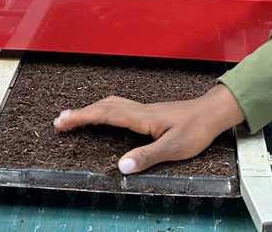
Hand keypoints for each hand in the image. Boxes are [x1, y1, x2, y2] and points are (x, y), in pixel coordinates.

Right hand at [53, 85, 244, 174]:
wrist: (213, 113)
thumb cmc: (197, 129)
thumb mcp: (174, 148)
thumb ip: (147, 156)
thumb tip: (121, 167)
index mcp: (142, 117)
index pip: (106, 115)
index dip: (82, 117)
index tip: (62, 121)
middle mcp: (140, 110)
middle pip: (104, 107)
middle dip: (80, 113)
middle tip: (59, 121)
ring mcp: (145, 110)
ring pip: (111, 105)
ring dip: (91, 109)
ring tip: (75, 117)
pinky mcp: (150, 113)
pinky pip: (119, 108)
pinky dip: (104, 110)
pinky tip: (104, 116)